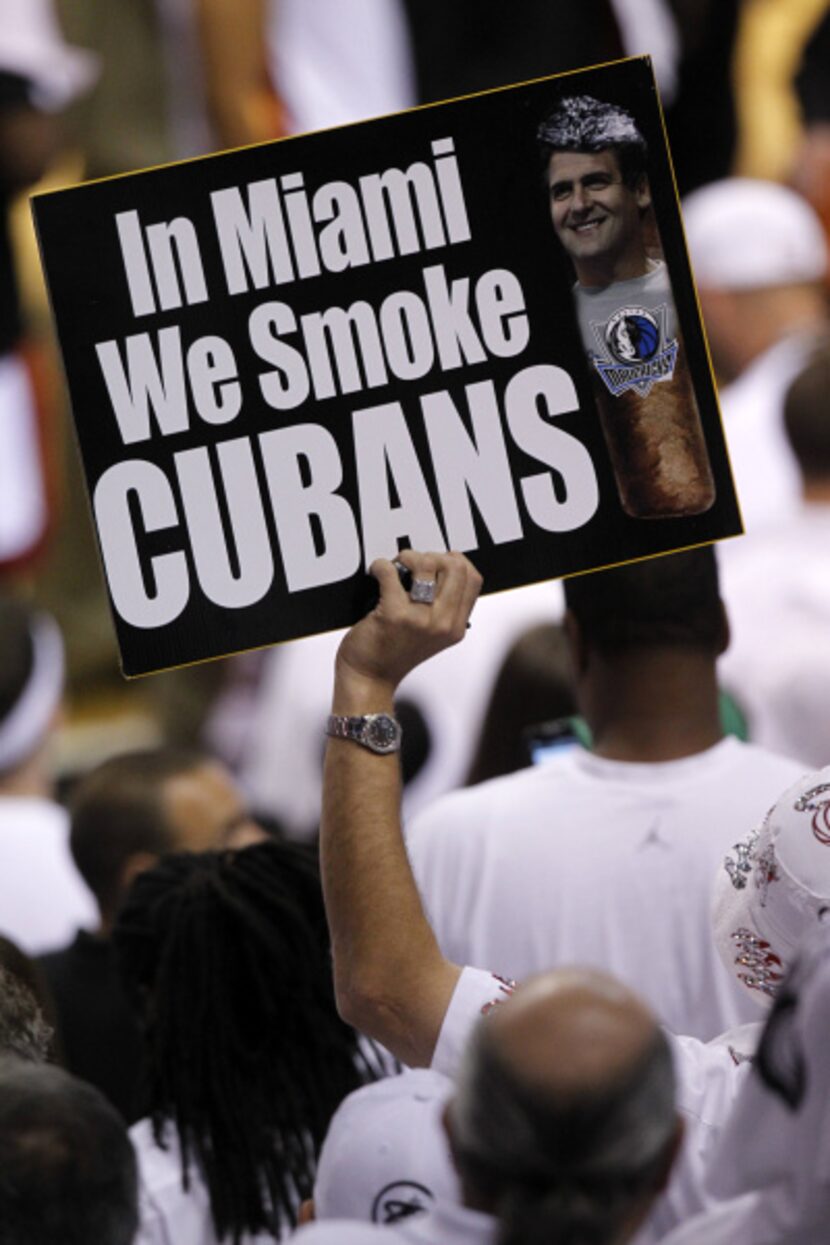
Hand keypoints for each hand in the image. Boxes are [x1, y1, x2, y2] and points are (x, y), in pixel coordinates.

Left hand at [334, 551, 481, 705]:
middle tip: (413, 565)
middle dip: (432, 555)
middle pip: (455, 566)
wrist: (370, 678)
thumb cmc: (394, 653)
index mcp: (456, 627)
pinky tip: (377, 572)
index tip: (437, 562)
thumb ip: (443, 608)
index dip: (455, 561)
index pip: (473, 578)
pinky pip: (390, 571)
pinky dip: (381, 565)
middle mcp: (444, 624)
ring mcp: (421, 619)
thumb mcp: (432, 635)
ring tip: (395, 567)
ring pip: (427, 563)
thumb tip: (438, 566)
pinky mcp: (394, 614)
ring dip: (408, 557)